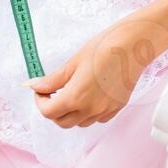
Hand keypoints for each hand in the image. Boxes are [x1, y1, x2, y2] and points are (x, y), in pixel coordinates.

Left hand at [29, 13, 167, 127]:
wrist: (133, 45)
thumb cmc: (104, 47)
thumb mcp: (73, 62)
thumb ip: (52, 79)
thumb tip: (33, 85)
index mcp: (76, 97)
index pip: (48, 112)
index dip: (40, 102)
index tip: (40, 90)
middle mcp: (90, 109)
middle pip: (62, 122)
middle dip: (53, 110)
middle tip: (51, 93)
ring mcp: (105, 110)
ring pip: (80, 122)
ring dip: (70, 113)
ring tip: (71, 92)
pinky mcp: (116, 108)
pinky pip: (97, 118)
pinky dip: (88, 112)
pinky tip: (89, 96)